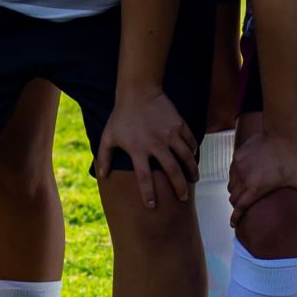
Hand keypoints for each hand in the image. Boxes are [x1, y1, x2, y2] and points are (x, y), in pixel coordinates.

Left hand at [97, 85, 196, 208]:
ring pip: (186, 157)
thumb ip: (104, 157)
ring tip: (195, 180)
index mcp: (138, 149)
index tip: (152, 205)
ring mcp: (170, 134)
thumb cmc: (121, 116)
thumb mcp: (108, 136)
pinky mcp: (179, 124)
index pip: (144, 177)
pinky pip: (190, 141)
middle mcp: (156, 144)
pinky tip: (193, 158)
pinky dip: (193, 151)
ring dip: (192, 170)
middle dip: (179, 187)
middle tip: (183, 197)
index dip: (148, 193)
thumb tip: (102, 175)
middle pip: (172, 171)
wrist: (138, 91)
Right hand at [227, 123, 296, 220]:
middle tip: (244, 205)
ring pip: (231, 185)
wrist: (281, 134)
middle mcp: (244, 178)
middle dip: (238, 204)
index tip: (233, 224)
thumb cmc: (292, 158)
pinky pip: (232, 172)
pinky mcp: (237, 156)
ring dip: (236, 190)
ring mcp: (238, 167)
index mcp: (256, 187)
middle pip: (233, 198)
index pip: (240, 207)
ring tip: (246, 190)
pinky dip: (236, 177)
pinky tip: (246, 175)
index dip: (235, 217)